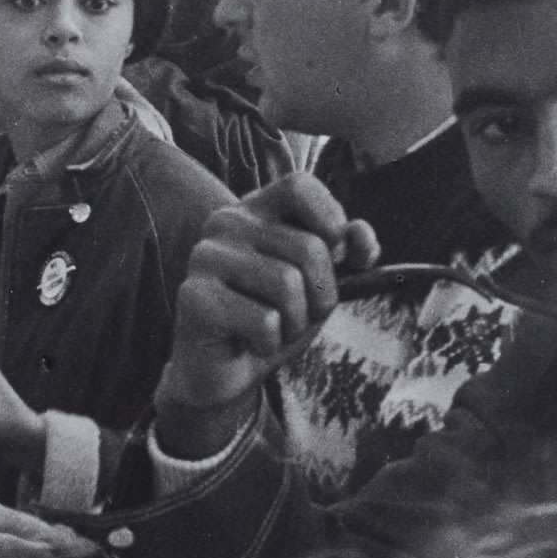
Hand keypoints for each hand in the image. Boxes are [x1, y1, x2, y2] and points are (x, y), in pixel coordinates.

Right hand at [154, 172, 380, 457]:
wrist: (222, 372)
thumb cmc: (272, 319)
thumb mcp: (317, 283)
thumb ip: (343, 253)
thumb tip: (362, 237)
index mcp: (253, 210)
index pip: (300, 185)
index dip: (332, 219)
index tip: (339, 256)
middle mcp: (225, 223)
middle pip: (308, 247)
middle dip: (322, 295)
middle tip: (298, 316)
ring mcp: (205, 258)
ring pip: (288, 284)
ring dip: (295, 323)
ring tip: (274, 330)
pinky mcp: (194, 297)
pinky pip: (265, 320)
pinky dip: (271, 343)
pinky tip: (251, 344)